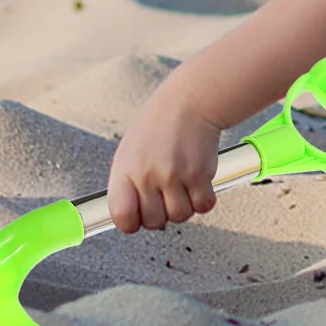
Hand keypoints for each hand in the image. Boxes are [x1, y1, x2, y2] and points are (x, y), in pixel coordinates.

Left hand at [105, 85, 223, 233]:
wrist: (189, 102)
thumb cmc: (158, 125)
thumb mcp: (129, 152)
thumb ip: (128, 185)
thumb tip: (130, 216)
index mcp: (125, 170)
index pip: (122, 216)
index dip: (131, 223)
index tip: (137, 218)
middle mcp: (148, 175)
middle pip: (154, 222)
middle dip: (162, 214)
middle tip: (164, 195)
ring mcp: (174, 176)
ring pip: (181, 216)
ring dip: (184, 205)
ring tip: (181, 184)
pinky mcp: (199, 174)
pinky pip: (203, 206)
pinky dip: (203, 199)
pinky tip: (197, 182)